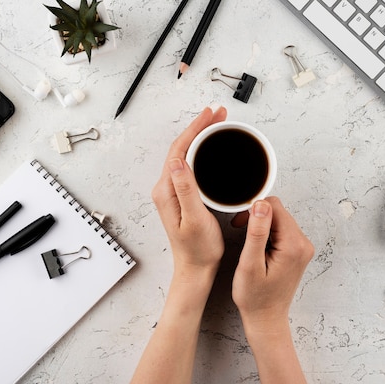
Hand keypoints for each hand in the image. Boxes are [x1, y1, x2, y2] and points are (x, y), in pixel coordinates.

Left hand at [152, 107, 227, 302]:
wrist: (195, 269)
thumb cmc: (198, 249)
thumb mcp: (194, 219)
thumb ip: (185, 190)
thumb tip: (178, 160)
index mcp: (166, 191)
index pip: (179, 150)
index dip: (196, 129)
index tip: (211, 115)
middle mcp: (166, 188)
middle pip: (181, 148)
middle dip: (200, 127)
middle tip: (219, 114)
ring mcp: (172, 192)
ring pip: (185, 155)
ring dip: (200, 137)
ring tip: (217, 125)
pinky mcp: (182, 196)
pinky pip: (190, 166)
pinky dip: (202, 152)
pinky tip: (212, 150)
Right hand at [232, 197, 313, 333]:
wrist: (266, 318)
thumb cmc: (255, 297)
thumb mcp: (249, 264)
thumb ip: (256, 232)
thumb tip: (260, 205)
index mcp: (294, 245)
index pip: (274, 207)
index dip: (253, 210)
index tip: (239, 225)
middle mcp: (304, 244)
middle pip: (278, 212)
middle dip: (257, 217)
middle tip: (241, 233)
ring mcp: (303, 248)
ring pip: (280, 220)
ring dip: (262, 226)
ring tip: (250, 245)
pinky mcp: (298, 252)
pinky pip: (282, 231)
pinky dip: (268, 234)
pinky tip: (259, 249)